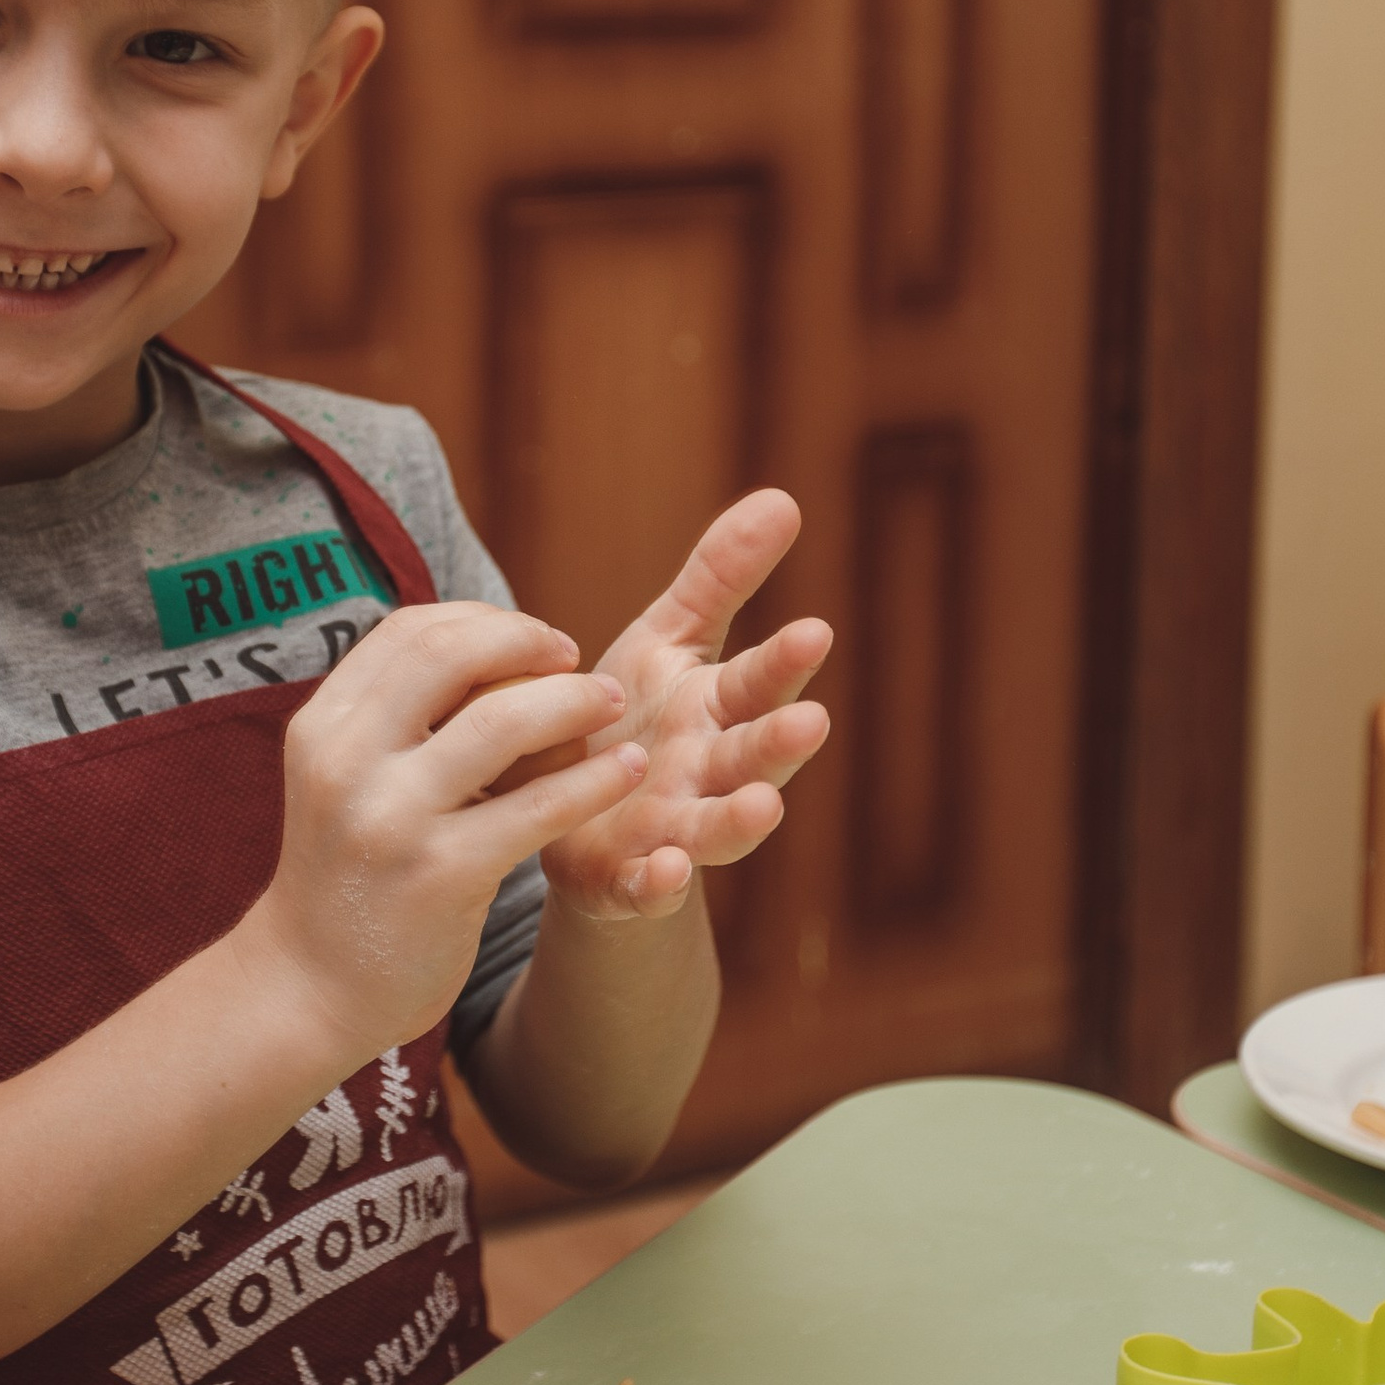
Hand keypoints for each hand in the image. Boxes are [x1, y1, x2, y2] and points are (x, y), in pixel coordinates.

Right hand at [244, 603, 644, 1052]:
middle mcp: (346, 761)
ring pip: (501, 722)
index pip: (408, 630)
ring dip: (573, 701)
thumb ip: (398, 721)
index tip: (534, 639)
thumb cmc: (350, 874)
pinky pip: (537, 807)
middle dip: (527, 641)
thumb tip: (493, 651)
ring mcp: (391, 818)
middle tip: (577, 659)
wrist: (307, 989)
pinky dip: (594, 780)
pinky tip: (626, 771)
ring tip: (612, 704)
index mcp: (322, 726)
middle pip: (450, 654)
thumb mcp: (345, 782)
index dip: (484, 621)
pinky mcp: (441, 875)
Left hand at [537, 493, 830, 920]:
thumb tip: (784, 497)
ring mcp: (675, 829)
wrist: (571, 817)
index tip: (814, 630)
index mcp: (717, 710)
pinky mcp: (629, 879)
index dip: (784, 660)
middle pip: (753, 756)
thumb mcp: (667, 640)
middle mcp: (708, 772)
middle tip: (812, 721)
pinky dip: (659, 882)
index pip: (758, 681)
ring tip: (762, 809)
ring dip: (741, 821)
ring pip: (717, 829)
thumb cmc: (630, 718)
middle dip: (782, 740)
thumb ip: (721, 579)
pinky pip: (648, 887)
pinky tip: (667, 871)